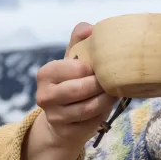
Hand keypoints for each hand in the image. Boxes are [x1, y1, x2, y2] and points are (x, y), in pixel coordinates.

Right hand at [35, 22, 117, 147]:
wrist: (63, 120)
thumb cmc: (72, 83)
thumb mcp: (73, 61)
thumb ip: (79, 42)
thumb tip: (88, 27)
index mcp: (45, 74)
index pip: (75, 68)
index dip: (93, 68)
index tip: (102, 68)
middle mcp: (45, 96)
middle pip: (80, 89)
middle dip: (101, 85)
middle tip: (115, 81)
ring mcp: (54, 116)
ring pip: (88, 107)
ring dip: (106, 100)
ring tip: (115, 93)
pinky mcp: (66, 132)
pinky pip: (92, 122)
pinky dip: (103, 113)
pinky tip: (107, 107)